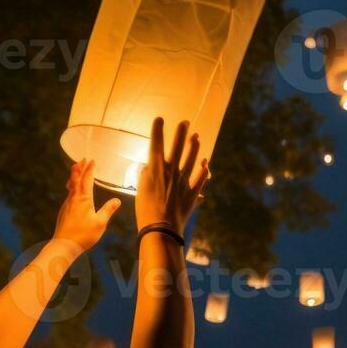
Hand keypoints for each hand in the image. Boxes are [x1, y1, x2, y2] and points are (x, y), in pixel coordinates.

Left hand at [54, 159, 121, 250]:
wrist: (64, 245)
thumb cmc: (83, 235)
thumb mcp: (100, 222)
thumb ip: (108, 210)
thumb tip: (117, 200)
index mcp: (83, 198)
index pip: (87, 179)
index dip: (90, 169)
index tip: (92, 160)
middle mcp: (73, 198)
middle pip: (75, 179)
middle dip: (79, 168)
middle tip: (82, 159)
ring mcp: (67, 204)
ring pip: (71, 186)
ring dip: (75, 176)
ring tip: (76, 170)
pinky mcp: (64, 211)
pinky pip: (69, 194)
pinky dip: (72, 186)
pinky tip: (74, 191)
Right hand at [136, 117, 207, 234]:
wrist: (161, 228)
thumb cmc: (145, 210)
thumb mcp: (140, 189)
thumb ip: (144, 175)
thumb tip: (147, 166)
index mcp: (156, 169)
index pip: (156, 144)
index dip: (158, 130)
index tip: (160, 119)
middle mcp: (172, 172)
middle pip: (178, 148)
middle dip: (181, 133)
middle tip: (186, 122)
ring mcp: (184, 182)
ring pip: (192, 160)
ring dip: (194, 147)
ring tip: (196, 137)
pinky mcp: (192, 194)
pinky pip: (200, 180)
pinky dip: (204, 172)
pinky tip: (206, 164)